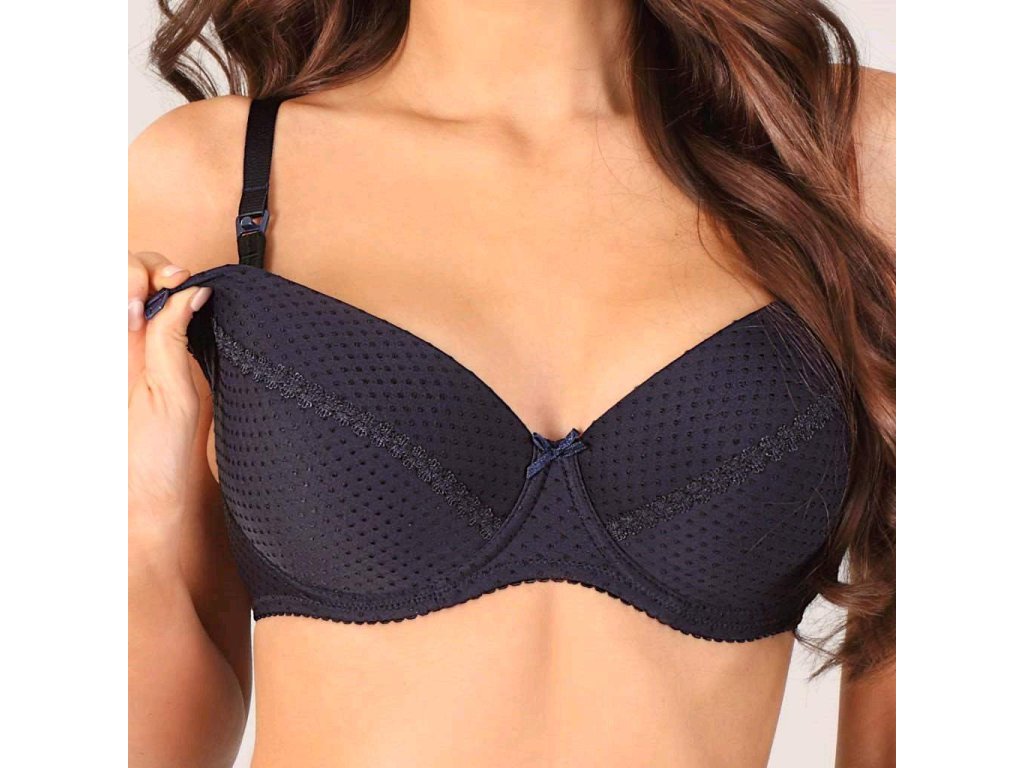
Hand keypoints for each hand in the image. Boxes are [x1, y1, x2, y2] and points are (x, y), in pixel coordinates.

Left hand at [128, 251, 210, 545]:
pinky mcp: (126, 360)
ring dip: (152, 284)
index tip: (176, 286)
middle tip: (180, 286)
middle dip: (150, 270)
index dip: (145, 273)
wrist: (150, 494)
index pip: (117, 281)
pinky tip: (170, 313)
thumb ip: (172, 334)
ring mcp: (113, 353)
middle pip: (117, 276)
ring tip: (178, 296)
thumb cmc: (159, 455)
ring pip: (125, 291)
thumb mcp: (175, 391)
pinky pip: (133, 314)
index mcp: (110, 352)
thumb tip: (189, 291)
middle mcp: (105, 348)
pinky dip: (153, 302)